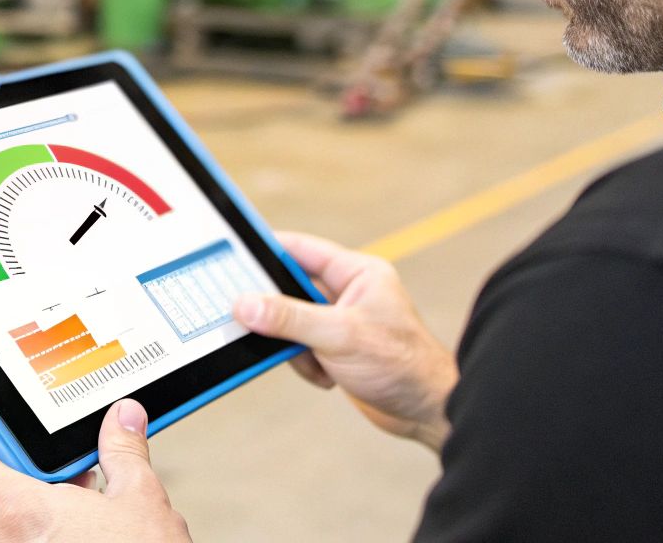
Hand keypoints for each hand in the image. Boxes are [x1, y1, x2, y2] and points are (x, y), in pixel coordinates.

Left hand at [0, 399, 192, 542]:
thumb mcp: (139, 497)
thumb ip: (123, 451)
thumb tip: (123, 419)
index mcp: (25, 510)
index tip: (12, 439)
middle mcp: (11, 541)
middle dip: (29, 484)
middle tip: (71, 480)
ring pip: (10, 528)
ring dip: (39, 515)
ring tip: (85, 512)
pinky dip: (48, 538)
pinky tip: (85, 536)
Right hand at [234, 231, 457, 450]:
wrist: (427, 412)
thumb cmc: (403, 364)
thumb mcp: (339, 335)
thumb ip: (290, 317)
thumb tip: (246, 304)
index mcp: (358, 273)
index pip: (302, 249)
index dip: (268, 249)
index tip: (235, 253)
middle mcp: (350, 293)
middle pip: (292, 289)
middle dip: (278, 310)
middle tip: (252, 317)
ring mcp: (343, 323)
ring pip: (293, 323)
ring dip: (295, 345)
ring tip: (314, 359)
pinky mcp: (338, 350)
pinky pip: (302, 348)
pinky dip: (306, 364)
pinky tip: (327, 377)